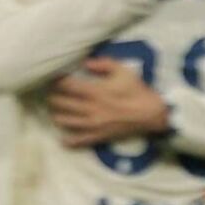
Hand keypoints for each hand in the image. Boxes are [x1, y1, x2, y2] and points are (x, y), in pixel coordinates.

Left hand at [47, 57, 170, 146]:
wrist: (152, 113)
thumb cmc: (137, 90)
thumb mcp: (123, 71)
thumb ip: (103, 64)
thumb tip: (85, 63)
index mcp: (94, 91)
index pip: (65, 85)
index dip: (56, 81)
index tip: (54, 78)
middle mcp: (90, 108)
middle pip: (60, 103)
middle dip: (53, 97)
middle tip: (52, 93)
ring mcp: (93, 124)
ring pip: (65, 121)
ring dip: (57, 115)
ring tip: (56, 111)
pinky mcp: (99, 136)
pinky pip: (79, 141)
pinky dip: (68, 141)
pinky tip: (63, 139)